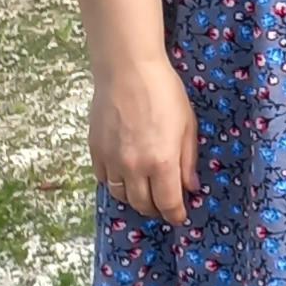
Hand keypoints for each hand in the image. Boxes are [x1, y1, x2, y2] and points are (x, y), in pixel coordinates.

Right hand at [92, 55, 198, 224]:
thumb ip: (187, 160)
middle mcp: (134, 167)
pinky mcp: (95, 150)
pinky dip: (115, 182)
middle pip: (142, 204)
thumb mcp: (187, 125)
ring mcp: (111, 160)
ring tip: (144, 191)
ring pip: (121, 195)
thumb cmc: (163, 91)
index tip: (179, 216)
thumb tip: (189, 186)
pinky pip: (104, 178)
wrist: (127, 69)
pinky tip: (124, 174)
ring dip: (134, 198)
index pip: (168, 204)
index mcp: (162, 162)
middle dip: (156, 209)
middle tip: (164, 204)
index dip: (175, 215)